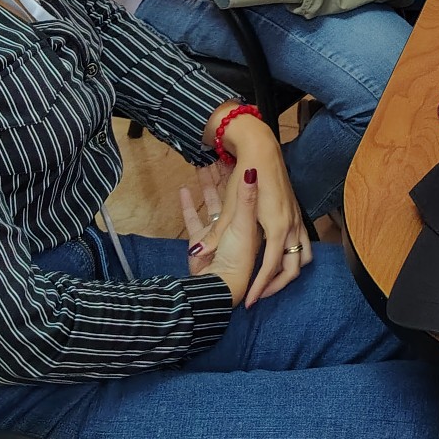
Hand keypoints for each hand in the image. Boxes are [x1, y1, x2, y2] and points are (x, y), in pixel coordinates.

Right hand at [182, 170, 261, 304]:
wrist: (214, 283)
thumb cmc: (237, 253)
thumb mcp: (243, 222)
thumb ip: (245, 198)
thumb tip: (250, 171)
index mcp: (254, 222)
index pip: (250, 194)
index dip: (248, 177)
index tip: (246, 157)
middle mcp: (238, 226)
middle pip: (231, 196)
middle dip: (224, 177)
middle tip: (218, 155)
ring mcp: (218, 234)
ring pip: (212, 203)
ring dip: (206, 186)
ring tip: (201, 164)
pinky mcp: (200, 241)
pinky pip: (194, 218)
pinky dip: (188, 204)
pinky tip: (183, 188)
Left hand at [216, 111, 307, 300]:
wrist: (261, 148)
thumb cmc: (244, 177)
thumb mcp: (228, 208)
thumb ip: (214, 235)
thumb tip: (197, 254)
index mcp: (276, 229)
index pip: (272, 269)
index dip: (260, 288)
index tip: (249, 302)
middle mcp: (290, 226)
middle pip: (294, 268)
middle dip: (277, 285)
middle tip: (260, 294)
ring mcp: (296, 219)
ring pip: (304, 255)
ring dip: (289, 269)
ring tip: (271, 278)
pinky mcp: (296, 212)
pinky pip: (302, 241)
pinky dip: (293, 252)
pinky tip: (279, 251)